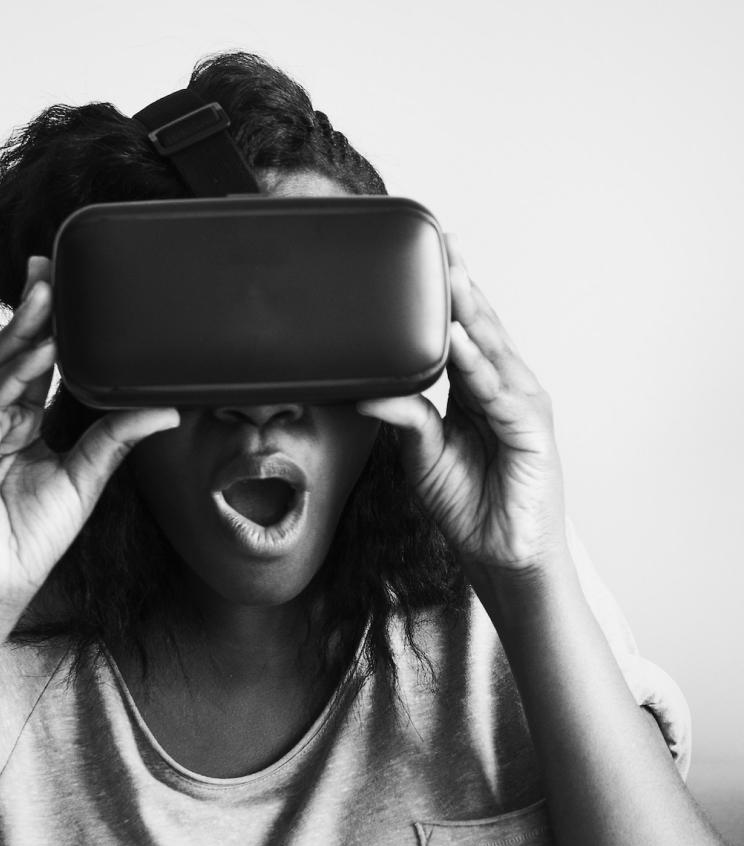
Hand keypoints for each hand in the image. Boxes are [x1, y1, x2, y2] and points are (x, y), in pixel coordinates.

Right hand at [0, 257, 178, 624]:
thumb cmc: (28, 540)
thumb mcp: (85, 478)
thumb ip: (117, 438)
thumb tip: (165, 408)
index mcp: (18, 422)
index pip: (36, 363)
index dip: (53, 326)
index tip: (70, 285)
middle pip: (13, 355)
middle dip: (34, 312)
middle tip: (54, 266)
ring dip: (23, 331)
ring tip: (51, 294)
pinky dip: (11, 377)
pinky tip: (38, 351)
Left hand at [357, 235, 566, 578]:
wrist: (503, 554)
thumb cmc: (469, 504)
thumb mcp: (423, 454)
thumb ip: (402, 418)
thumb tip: (363, 393)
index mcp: (478, 390)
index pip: (463, 333)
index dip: (446, 297)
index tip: (427, 258)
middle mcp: (503, 387)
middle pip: (481, 327)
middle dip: (460, 285)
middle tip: (440, 240)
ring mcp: (521, 403)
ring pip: (492, 347)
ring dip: (470, 309)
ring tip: (449, 271)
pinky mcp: (530, 428)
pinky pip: (497, 389)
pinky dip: (477, 363)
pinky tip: (461, 337)